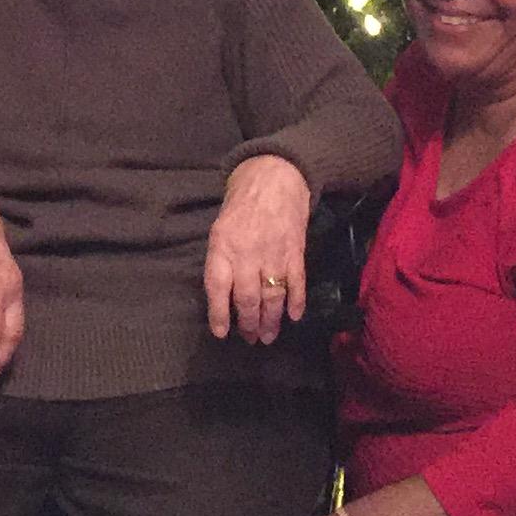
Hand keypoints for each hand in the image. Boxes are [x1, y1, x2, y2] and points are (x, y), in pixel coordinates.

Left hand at [203, 153, 310, 343]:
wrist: (275, 177)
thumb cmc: (242, 203)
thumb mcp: (220, 227)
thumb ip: (221, 259)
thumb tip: (223, 294)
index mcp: (223, 246)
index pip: (218, 287)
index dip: (219, 313)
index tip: (222, 333)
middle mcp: (247, 253)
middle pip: (247, 298)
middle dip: (249, 323)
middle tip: (250, 339)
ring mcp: (274, 254)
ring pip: (272, 296)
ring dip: (271, 320)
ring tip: (268, 336)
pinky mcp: (296, 252)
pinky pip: (297, 283)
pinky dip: (297, 302)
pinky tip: (295, 317)